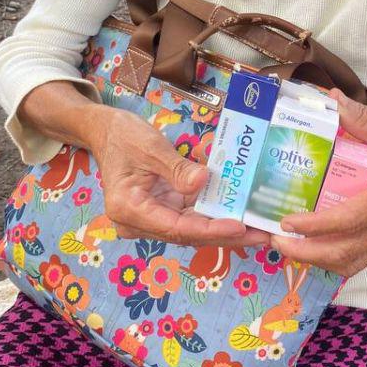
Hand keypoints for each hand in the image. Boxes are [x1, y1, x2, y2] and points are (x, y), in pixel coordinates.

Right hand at [89, 107, 269, 247]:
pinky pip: (191, 215)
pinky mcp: (162, 209)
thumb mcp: (151, 147)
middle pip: (187, 234)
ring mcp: (151, 217)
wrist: (106, 131)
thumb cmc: (123, 137)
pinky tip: (240, 213)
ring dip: (224, 228)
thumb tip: (204, 181)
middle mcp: (139, 221)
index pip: (176, 227)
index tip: (238, 227)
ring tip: (258, 229)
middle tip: (261, 235)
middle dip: (225, 235)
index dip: (209, 229)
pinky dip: (214, 214)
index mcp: (129, 209)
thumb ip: (177, 168)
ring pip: (192, 229)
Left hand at [271, 91, 366, 275]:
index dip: (313, 226)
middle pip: (344, 253)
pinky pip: (364, 256)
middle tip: (274, 241)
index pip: (346, 222)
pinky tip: (320, 244)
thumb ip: (365, 118)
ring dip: (319, 259)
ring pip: (353, 261)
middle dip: (305, 252)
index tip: (284, 223)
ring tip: (291, 246)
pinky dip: (337, 257)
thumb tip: (332, 99)